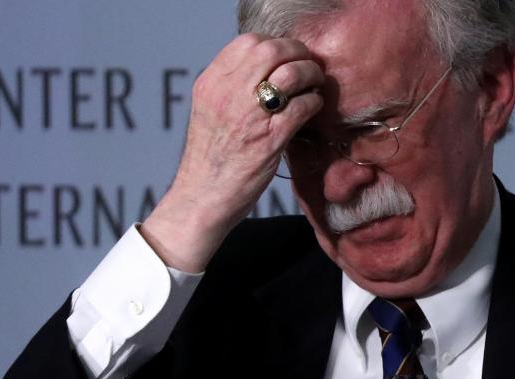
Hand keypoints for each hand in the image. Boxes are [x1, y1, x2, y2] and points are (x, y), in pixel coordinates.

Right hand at [142, 33, 324, 271]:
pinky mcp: (269, 140)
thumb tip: (264, 74)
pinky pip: (302, 106)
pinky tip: (313, 108)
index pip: (247, 42)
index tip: (285, 57)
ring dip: (310, 74)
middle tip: (307, 66)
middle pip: (272, 50)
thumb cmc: (207, 161)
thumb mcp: (208, 113)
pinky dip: (314, 102)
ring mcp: (248, 116)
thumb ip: (230, 90)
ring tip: (314, 84)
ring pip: (291, 73)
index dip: (274, 45)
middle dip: (297, 53)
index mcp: (210, 84)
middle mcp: (227, 94)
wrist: (200, 199)